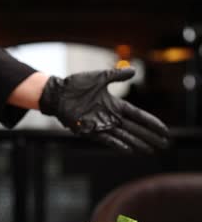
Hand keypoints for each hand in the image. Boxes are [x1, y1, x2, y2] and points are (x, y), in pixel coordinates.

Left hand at [39, 68, 169, 153]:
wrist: (58, 93)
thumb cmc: (77, 85)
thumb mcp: (100, 77)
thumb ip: (117, 76)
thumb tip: (134, 71)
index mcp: (114, 105)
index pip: (138, 115)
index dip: (151, 123)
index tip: (164, 130)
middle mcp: (110, 117)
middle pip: (135, 129)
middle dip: (149, 136)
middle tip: (164, 145)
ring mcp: (101, 125)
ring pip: (124, 136)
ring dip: (138, 143)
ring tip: (150, 150)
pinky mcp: (90, 130)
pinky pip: (107, 139)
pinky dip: (118, 144)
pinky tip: (130, 150)